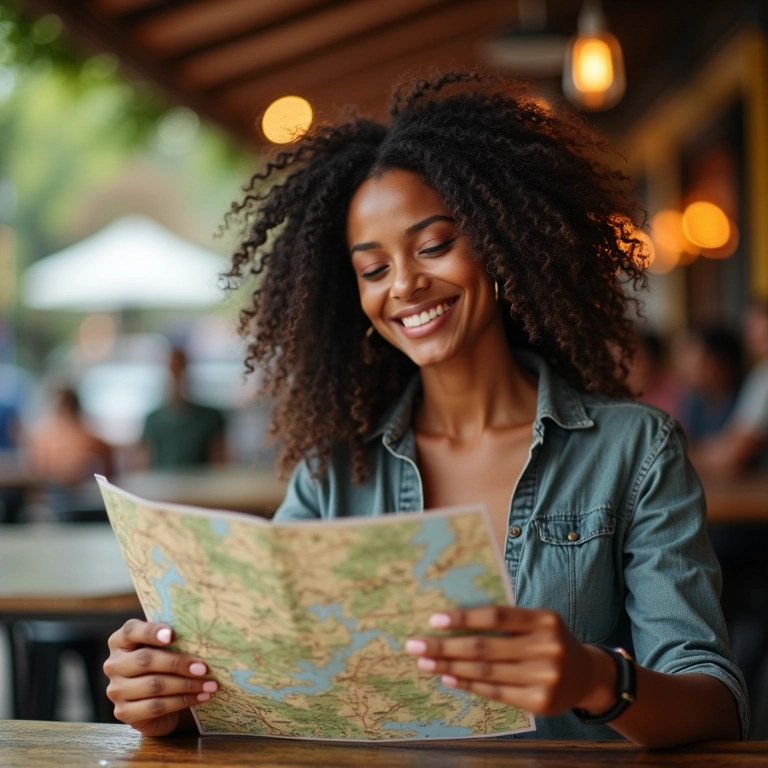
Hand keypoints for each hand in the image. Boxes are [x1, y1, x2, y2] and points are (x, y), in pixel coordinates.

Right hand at [103, 619, 217, 735]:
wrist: (154, 702)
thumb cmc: (162, 665)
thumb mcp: (164, 648)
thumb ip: (172, 639)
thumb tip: (201, 636)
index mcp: (120, 641)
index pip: (130, 631)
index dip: (151, 632)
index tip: (172, 635)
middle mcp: (113, 664)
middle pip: (146, 660)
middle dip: (178, 663)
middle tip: (204, 667)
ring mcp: (116, 690)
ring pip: (154, 685)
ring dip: (186, 685)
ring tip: (210, 684)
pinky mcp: (123, 712)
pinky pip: (156, 706)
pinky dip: (183, 701)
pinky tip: (201, 697)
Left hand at [405, 606, 614, 715]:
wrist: (587, 675)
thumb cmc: (550, 640)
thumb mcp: (537, 622)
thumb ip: (505, 620)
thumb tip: (453, 621)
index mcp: (544, 619)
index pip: (496, 616)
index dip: (464, 618)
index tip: (434, 619)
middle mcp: (547, 647)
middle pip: (485, 647)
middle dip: (445, 646)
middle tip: (415, 644)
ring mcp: (545, 677)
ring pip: (486, 672)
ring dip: (449, 666)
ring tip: (425, 661)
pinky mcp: (540, 703)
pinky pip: (495, 692)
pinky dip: (468, 684)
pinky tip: (447, 676)